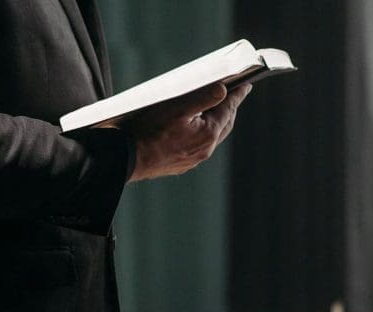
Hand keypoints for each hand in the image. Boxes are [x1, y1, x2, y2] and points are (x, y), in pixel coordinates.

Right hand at [121, 82, 251, 181]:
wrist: (126, 159)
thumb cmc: (148, 131)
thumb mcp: (176, 107)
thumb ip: (203, 98)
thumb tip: (223, 91)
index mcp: (207, 134)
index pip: (229, 109)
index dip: (238, 95)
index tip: (246, 85)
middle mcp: (204, 150)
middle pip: (224, 125)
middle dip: (230, 109)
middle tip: (233, 96)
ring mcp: (193, 160)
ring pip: (211, 137)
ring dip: (216, 123)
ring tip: (215, 110)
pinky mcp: (181, 165)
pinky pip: (198, 147)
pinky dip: (202, 134)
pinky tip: (194, 129)